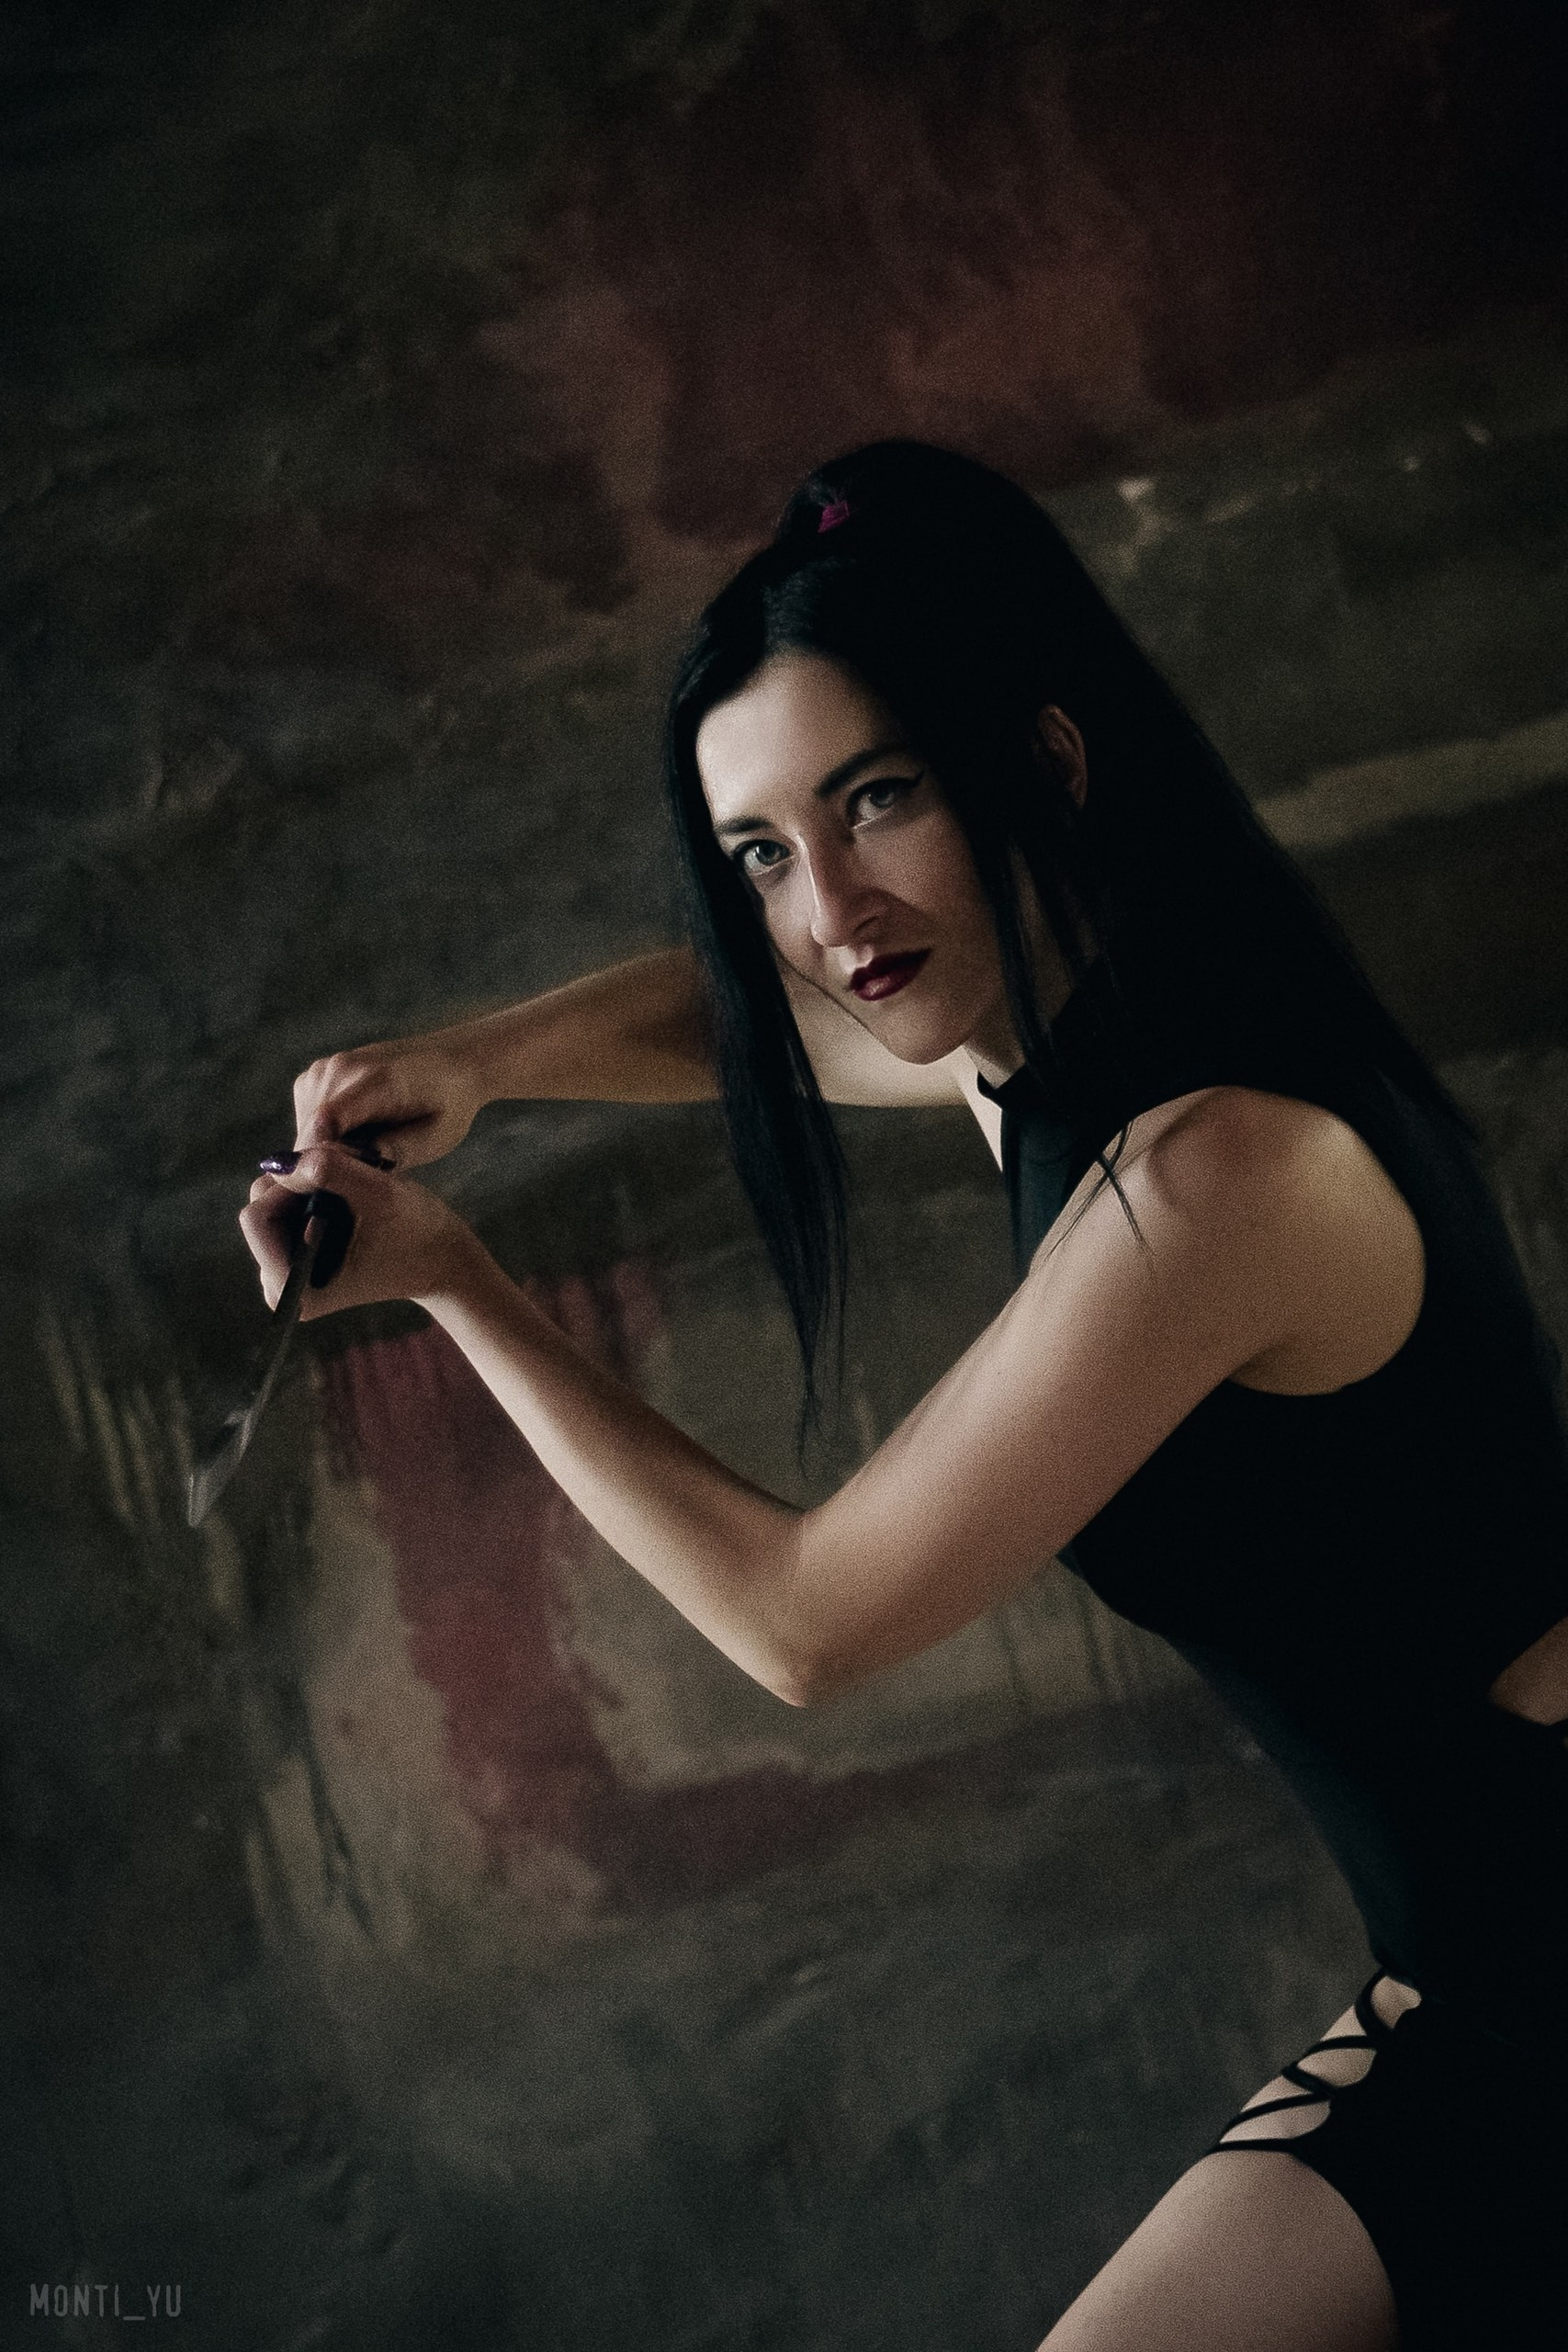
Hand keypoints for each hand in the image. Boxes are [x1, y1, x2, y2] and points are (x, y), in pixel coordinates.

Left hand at [240, 1145, 482, 1319]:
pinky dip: (311, 1186)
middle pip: (260, 1205)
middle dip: (301, 1179)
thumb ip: (329, 1170)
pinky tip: (349, 1192)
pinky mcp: (294, 1256)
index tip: (336, 1173)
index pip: (256, 1219)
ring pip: (271, 1198)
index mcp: (295, 1291)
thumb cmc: (418, 1232)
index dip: (292, 1184)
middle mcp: (282, 1288)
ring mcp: (286, 1271)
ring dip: (309, 1178)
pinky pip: (283, 1203)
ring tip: (356, 1182)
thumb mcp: (380, 1193)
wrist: (442, 1257)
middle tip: (352, 1173)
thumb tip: (279, 1161)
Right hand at [291, 1033, 486, 1169]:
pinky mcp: (315, 1075)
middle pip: (309, 1134)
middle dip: (326, 1163)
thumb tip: (349, 1170)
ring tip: (366, 1150)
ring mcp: (323, 1068)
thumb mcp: (436, 1136)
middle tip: (363, 1174)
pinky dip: (323, 1135)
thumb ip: (393, 1152)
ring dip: (324, 1150)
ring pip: (304, 1131)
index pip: (326, 1122)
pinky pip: (305, 1119)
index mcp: (378, 1081)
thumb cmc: (449, 1103)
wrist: (451, 1060)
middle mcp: (341, 1068)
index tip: (337, 1188)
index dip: (322, 1162)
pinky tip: (355, 1135)